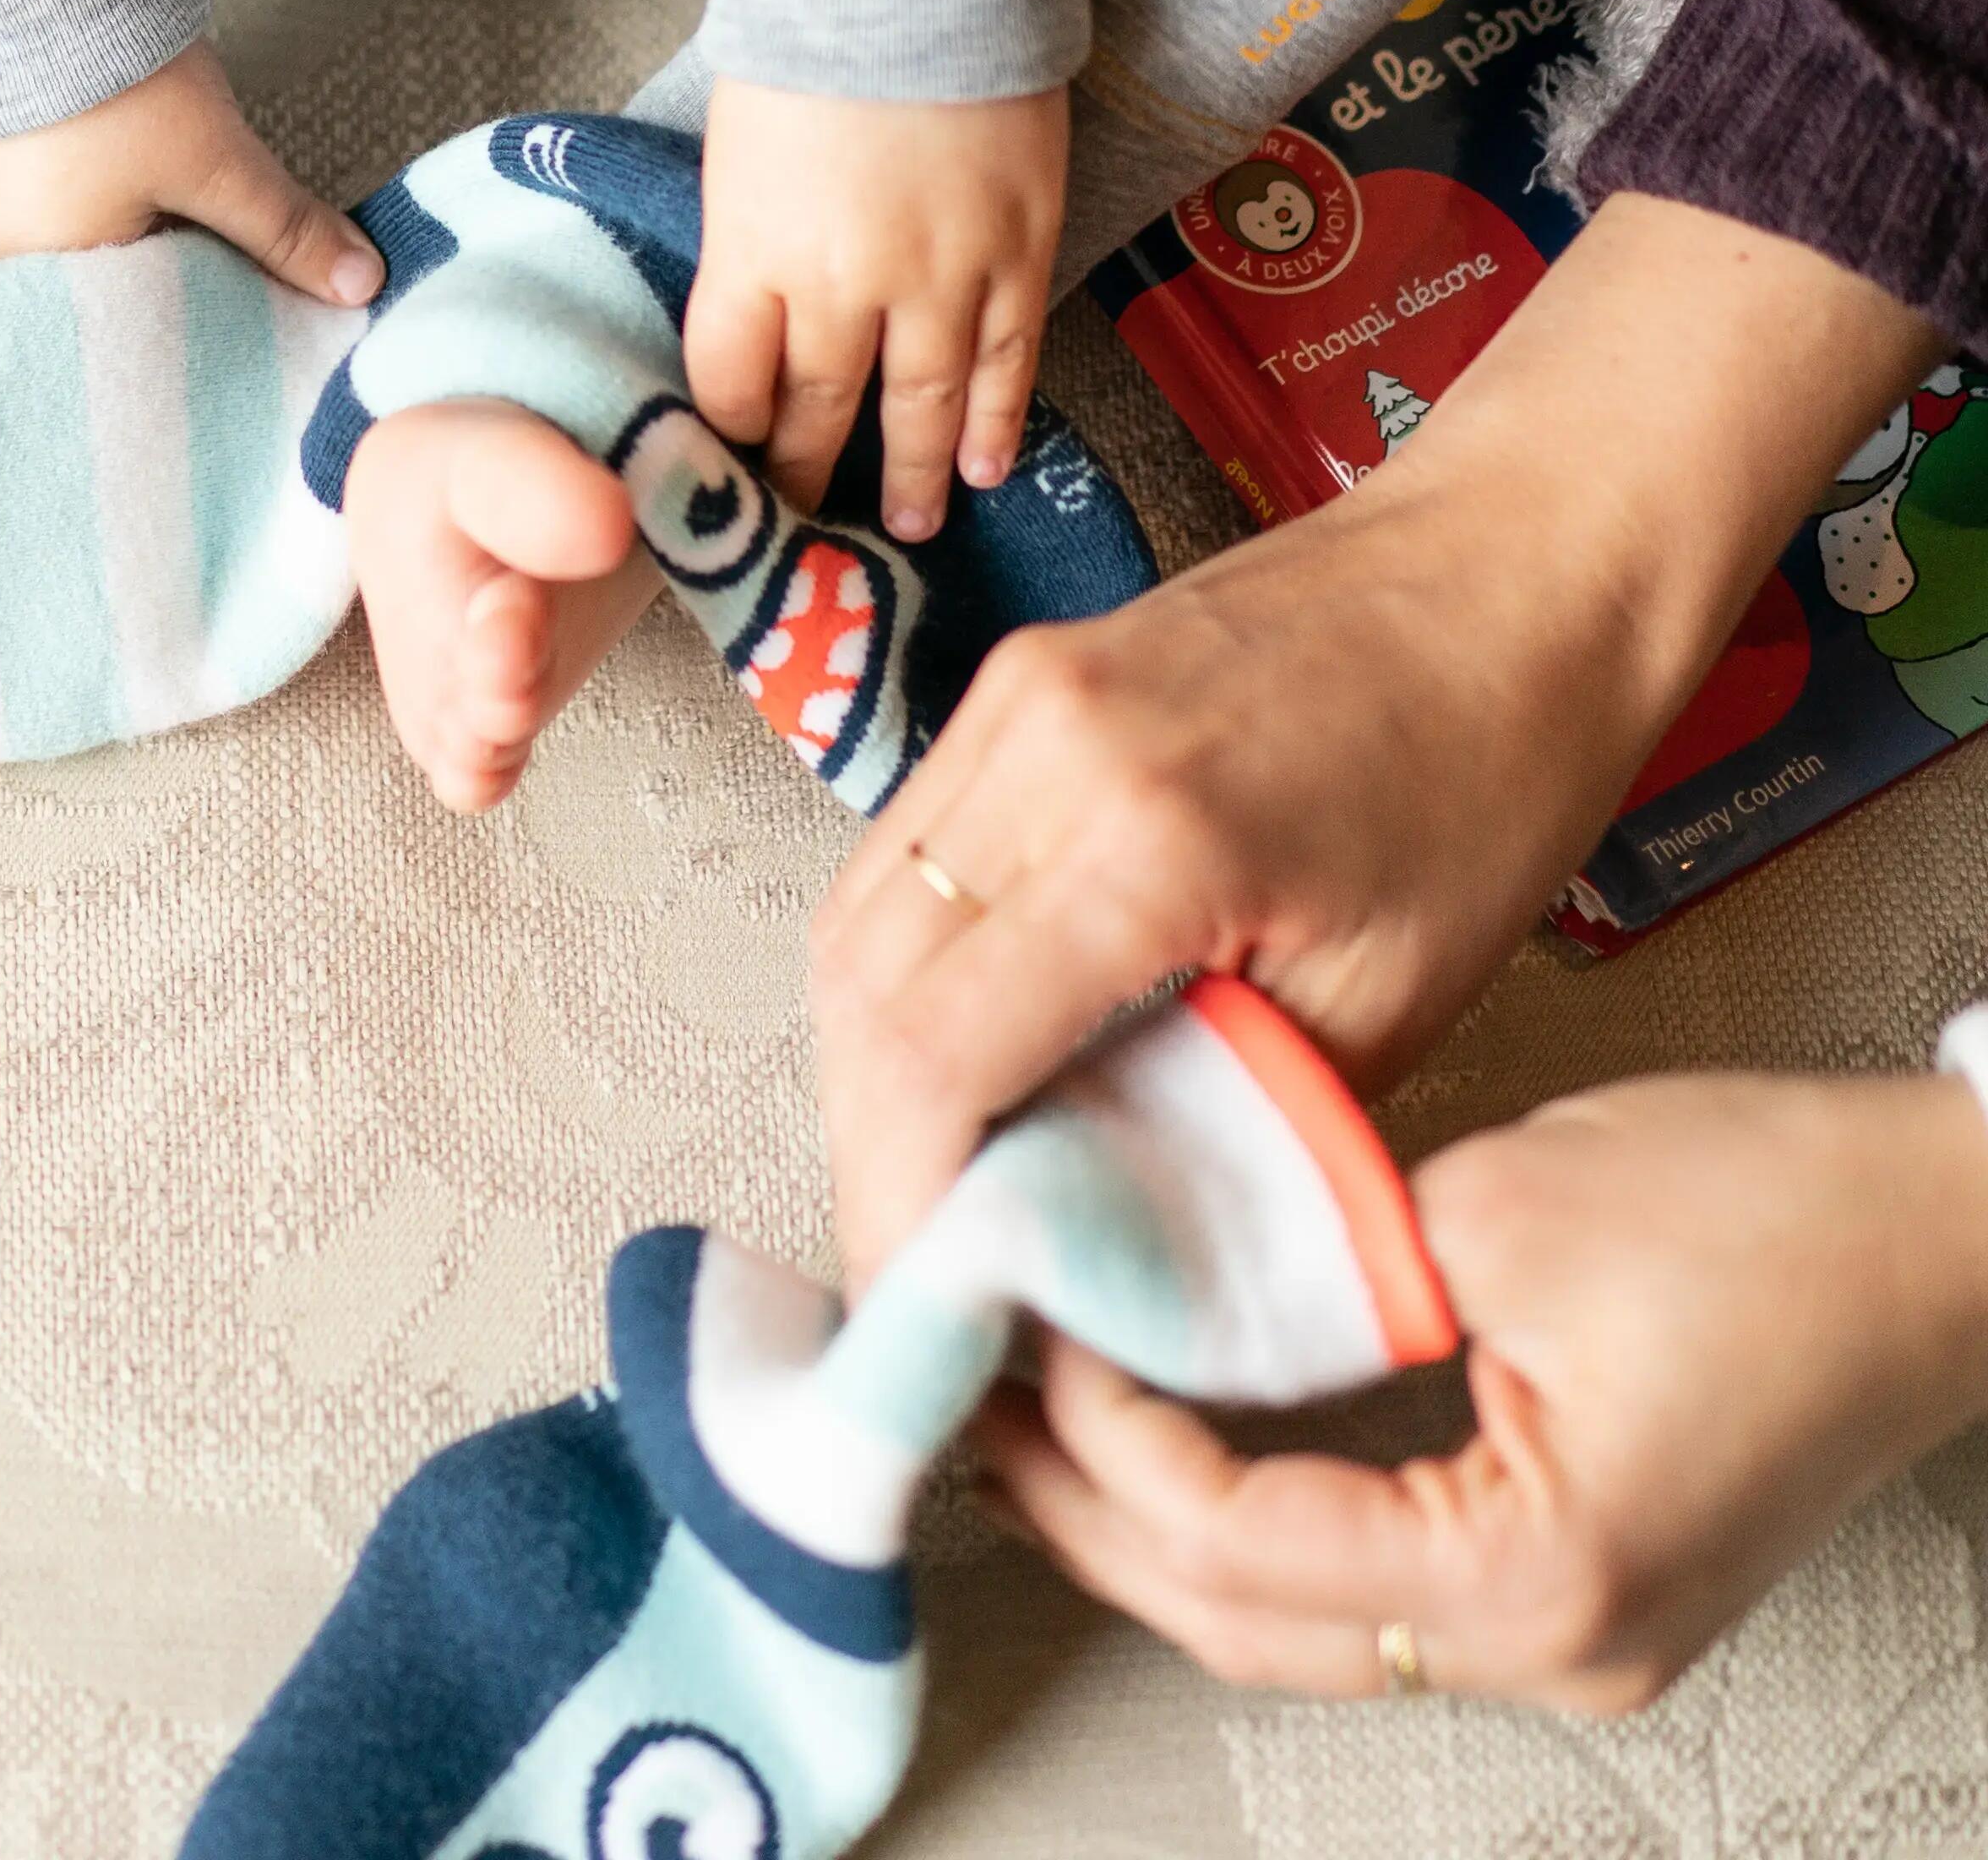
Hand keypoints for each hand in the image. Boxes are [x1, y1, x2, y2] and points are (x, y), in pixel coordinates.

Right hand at [0, 41, 380, 302]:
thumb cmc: (107, 77)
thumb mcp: (215, 160)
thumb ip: (285, 231)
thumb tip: (362, 286)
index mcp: (41, 294)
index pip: (141, 337)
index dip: (205, 321)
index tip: (261, 304)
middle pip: (105, 294)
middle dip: (168, 272)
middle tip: (223, 237)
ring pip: (74, 245)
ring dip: (124, 226)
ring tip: (165, 187)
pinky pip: (37, 202)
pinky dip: (83, 191)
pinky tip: (117, 160)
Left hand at [686, 81, 1065, 534]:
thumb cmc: (808, 38)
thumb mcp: (735, 149)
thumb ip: (747, 242)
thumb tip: (756, 318)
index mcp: (753, 252)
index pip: (731, 382)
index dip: (732, 432)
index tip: (732, 461)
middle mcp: (843, 283)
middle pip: (818, 411)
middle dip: (806, 473)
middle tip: (804, 523)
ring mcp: (940, 274)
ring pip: (921, 405)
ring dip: (909, 475)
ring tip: (905, 526)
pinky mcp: (1019, 248)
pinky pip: (1006, 360)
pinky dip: (994, 421)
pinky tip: (984, 467)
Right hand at [808, 192, 1941, 1284]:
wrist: (1516, 566)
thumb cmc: (1492, 770)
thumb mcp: (1387, 1000)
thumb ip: (1226, 1127)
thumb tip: (1100, 1250)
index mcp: (1145, 830)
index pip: (929, 1053)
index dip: (900, 1208)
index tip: (930, 1320)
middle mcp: (1038, 743)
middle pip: (859, 989)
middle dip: (873, 1154)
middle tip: (931, 1276)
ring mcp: (1007, 695)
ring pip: (857, 920)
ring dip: (876, 1067)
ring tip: (949, 1181)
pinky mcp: (1011, 682)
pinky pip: (905, 852)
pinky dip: (911, 973)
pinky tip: (975, 1050)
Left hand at [975, 1068, 1987, 1710]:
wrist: (1947, 1231)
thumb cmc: (1771, 1210)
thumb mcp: (1496, 1213)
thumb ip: (1316, 1272)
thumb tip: (1166, 1284)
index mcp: (1537, 1580)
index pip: (1237, 1542)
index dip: (1100, 1434)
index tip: (1019, 1320)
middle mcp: (1555, 1649)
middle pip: (1247, 1620)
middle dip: (1089, 1508)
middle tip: (969, 1391)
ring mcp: (1571, 1634)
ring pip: (1298, 1616)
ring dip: (1156, 1515)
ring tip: (1037, 1400)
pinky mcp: (1576, 1583)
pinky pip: (1368, 1575)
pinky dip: (1251, 1505)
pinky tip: (1171, 1422)